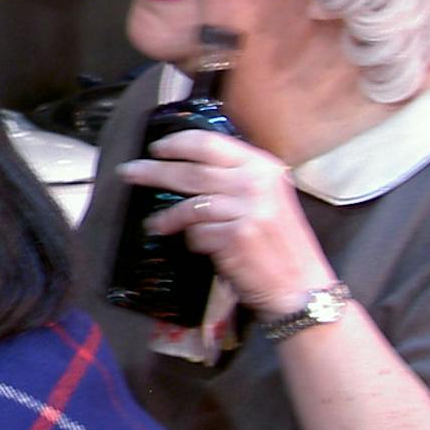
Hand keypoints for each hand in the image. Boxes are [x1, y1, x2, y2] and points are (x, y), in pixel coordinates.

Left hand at [122, 129, 335, 314]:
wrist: (300, 286)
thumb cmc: (277, 243)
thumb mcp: (265, 198)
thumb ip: (234, 178)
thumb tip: (186, 165)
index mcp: (263, 167)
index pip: (210, 144)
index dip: (177, 144)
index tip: (156, 148)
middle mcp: (257, 183)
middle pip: (191, 171)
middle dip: (153, 171)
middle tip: (129, 172)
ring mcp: (248, 209)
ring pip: (189, 205)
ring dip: (165, 217)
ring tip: (153, 224)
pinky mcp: (236, 236)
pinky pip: (196, 234)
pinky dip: (193, 241)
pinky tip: (198, 247)